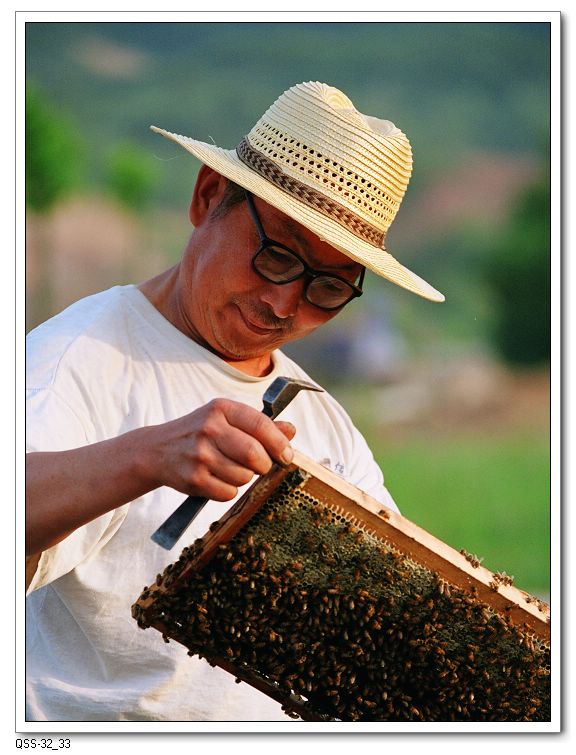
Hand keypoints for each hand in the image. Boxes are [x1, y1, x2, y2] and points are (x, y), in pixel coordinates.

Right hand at [145, 399, 295, 500]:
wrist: (157, 450)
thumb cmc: (200, 433)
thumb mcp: (226, 419)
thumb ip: (259, 425)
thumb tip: (291, 430)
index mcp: (221, 409)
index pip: (261, 425)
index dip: (279, 443)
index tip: (286, 455)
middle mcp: (209, 429)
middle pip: (254, 454)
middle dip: (263, 465)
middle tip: (259, 466)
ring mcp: (200, 455)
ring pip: (244, 477)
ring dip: (244, 478)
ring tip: (230, 469)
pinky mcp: (193, 479)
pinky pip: (228, 493)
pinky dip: (228, 491)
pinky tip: (217, 479)